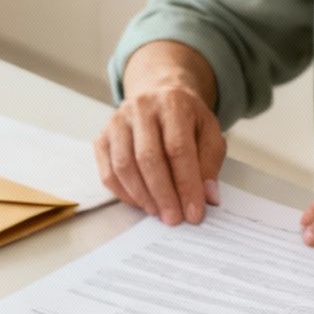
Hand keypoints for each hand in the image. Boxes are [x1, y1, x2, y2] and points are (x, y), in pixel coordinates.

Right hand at [95, 82, 224, 225]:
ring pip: (124, 166)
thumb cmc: (186, 119)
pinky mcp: (102, 137)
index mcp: (172, 103)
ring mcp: (117, 122)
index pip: (178, 149)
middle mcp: (141, 108)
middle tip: (174, 219)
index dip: (186, 184)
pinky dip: (124, 193)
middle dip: (163, 195)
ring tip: (159, 212)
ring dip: (142, 197)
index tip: (194, 212)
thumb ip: (210, 164)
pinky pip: (108, 172)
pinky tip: (141, 203)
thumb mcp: (209, 133)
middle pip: (148, 158)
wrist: (159, 95)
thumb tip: (208, 197)